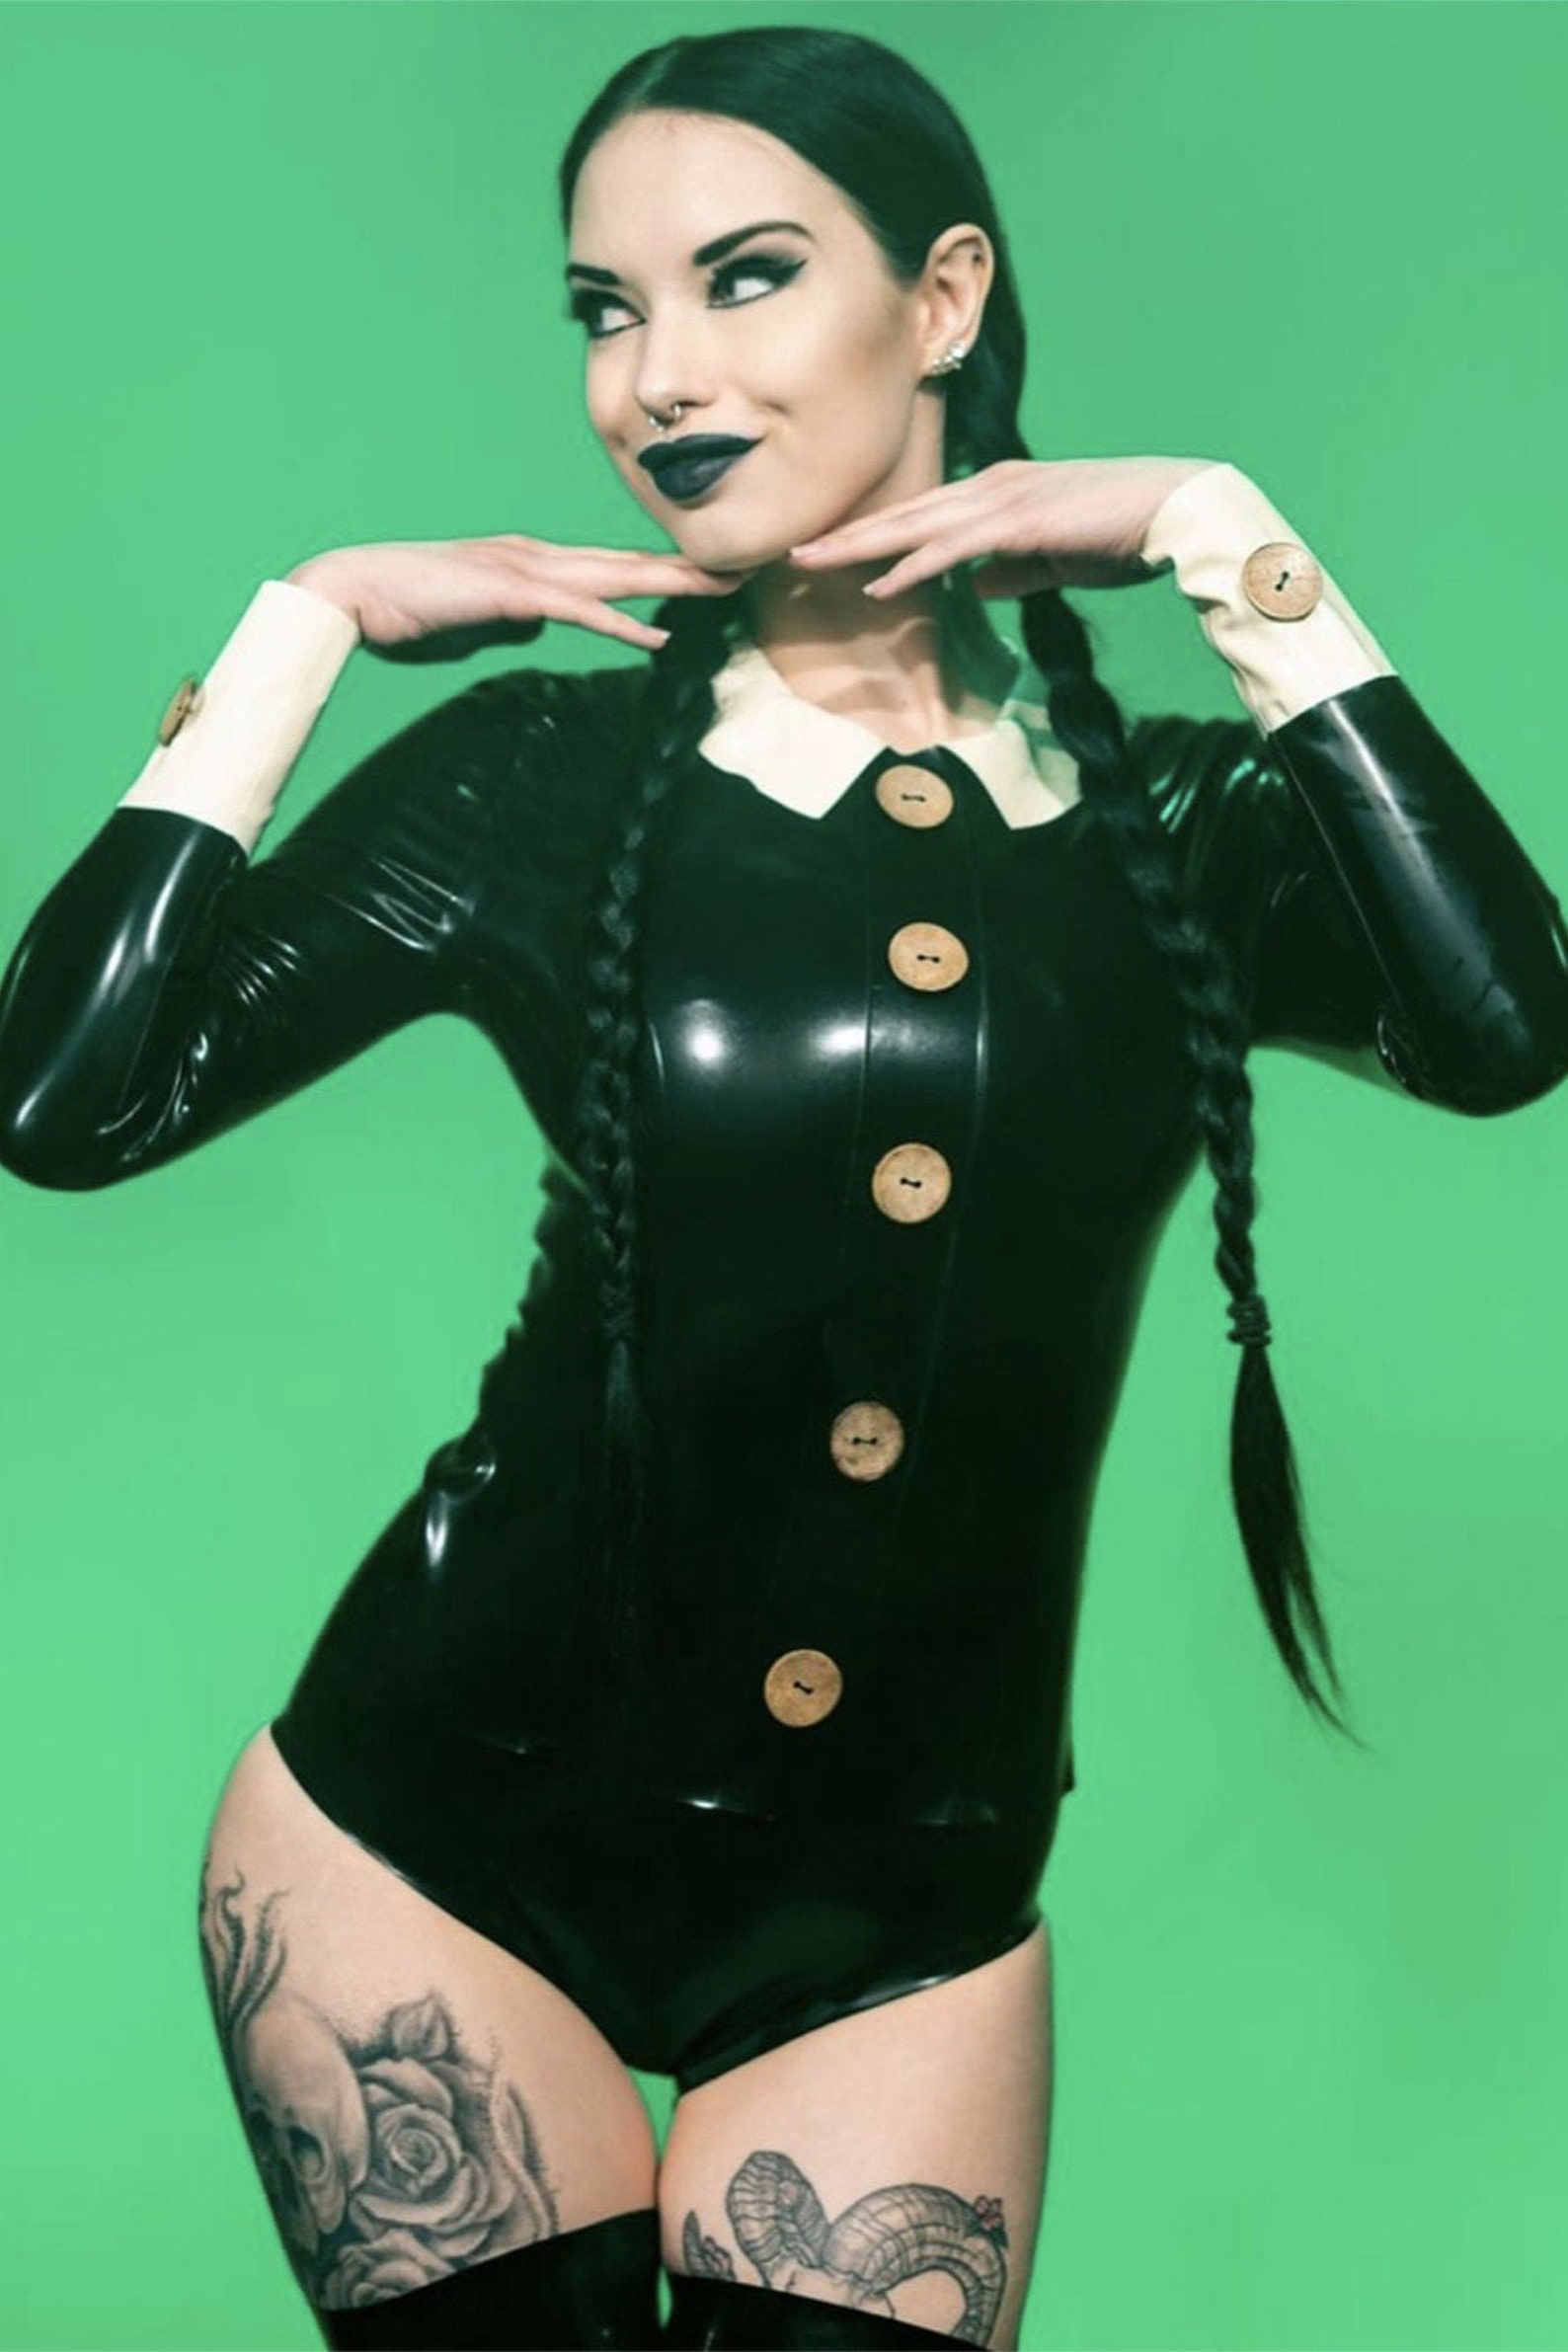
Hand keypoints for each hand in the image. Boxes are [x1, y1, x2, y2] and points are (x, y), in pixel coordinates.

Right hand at [287, 533, 745, 663]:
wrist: (351, 590)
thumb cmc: (405, 607)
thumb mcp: (477, 622)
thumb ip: (516, 621)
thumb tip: (544, 629)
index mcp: (530, 562)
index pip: (608, 568)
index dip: (660, 573)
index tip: (706, 579)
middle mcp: (536, 556)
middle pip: (627, 563)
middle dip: (687, 568)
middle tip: (745, 569)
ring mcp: (524, 570)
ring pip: (614, 576)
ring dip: (671, 584)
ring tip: (723, 588)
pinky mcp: (508, 593)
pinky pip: (577, 609)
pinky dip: (619, 624)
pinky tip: (656, 637)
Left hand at [786, 456, 1218, 599]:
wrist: (1176, 509)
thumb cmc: (1125, 533)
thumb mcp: (1056, 559)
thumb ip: (1011, 572)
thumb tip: (971, 588)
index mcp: (998, 491)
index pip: (922, 514)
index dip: (874, 533)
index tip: (831, 551)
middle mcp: (992, 485)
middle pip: (903, 513)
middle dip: (846, 534)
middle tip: (792, 552)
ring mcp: (1003, 499)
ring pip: (914, 525)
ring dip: (860, 548)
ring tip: (811, 564)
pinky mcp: (1019, 521)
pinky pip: (951, 548)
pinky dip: (912, 567)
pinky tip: (878, 587)